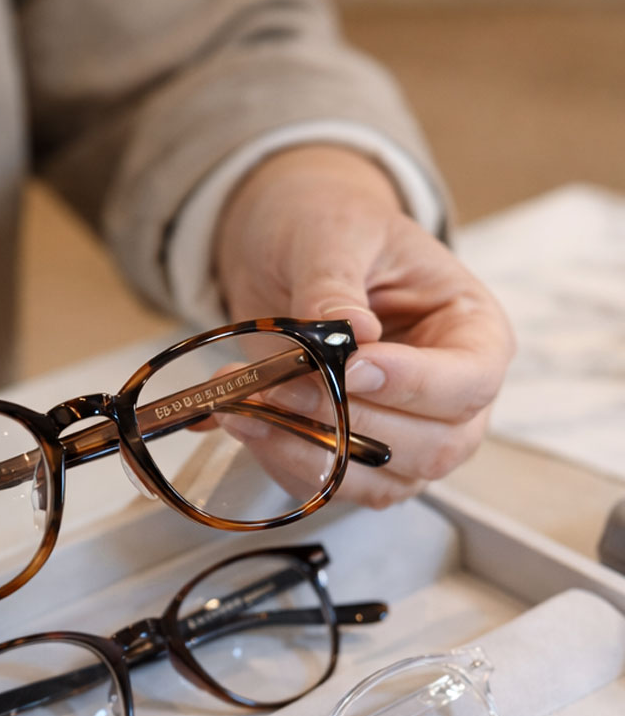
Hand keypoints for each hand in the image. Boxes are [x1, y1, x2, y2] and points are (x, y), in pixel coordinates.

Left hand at [214, 145, 512, 507]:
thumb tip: (350, 334)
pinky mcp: (352, 458)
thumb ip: (337, 284)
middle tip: (278, 384)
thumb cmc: (333, 231)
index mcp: (473, 332)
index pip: (470, 382)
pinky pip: (327, 485)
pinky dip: (280, 459)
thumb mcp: (336, 234)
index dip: (414, 386)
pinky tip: (243, 421)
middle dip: (348, 422)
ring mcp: (405, 438)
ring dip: (305, 450)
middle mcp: (450, 399)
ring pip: (378, 480)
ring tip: (247, 406)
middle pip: (431, 447)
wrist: (287, 251)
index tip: (352, 368)